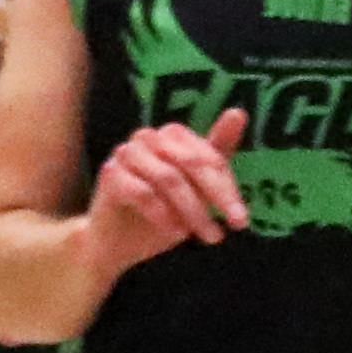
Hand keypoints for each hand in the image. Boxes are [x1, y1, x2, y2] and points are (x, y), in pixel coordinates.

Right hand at [87, 108, 249, 278]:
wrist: (118, 240)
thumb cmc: (163, 210)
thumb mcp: (197, 187)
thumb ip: (217, 153)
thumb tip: (238, 112)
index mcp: (173, 135)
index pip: (209, 156)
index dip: (227, 188)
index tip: (241, 220)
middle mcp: (148, 137)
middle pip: (191, 163)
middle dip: (217, 197)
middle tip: (237, 225)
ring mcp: (126, 153)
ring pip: (169, 179)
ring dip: (193, 211)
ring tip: (209, 235)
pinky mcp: (110, 174)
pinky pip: (143, 192)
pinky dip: (164, 214)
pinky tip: (177, 232)